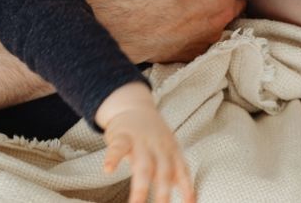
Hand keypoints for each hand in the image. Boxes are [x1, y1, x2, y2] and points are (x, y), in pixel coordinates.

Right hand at [88, 0, 262, 63]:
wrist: (124, 28)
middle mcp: (224, 10)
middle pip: (241, 0)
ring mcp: (212, 33)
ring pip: (226, 20)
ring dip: (218, 12)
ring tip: (198, 4)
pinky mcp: (199, 50)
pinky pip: (209, 38)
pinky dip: (203, 31)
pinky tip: (185, 23)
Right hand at [98, 84, 195, 202]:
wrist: (133, 107)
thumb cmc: (153, 136)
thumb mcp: (169, 150)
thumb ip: (177, 173)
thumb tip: (192, 198)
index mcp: (172, 152)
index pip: (182, 172)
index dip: (187, 189)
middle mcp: (159, 147)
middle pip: (164, 172)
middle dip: (164, 194)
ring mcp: (141, 141)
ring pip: (143, 165)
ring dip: (140, 187)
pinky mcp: (122, 136)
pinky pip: (118, 147)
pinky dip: (113, 158)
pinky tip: (108, 169)